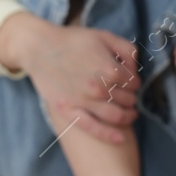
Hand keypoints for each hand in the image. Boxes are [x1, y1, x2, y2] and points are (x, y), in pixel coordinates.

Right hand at [0, 13, 139, 143]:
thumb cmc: (72, 40)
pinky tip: (121, 139)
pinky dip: (109, 135)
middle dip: (131, 98)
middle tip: (127, 96)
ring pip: (116, 116)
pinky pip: (92, 128)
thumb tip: (135, 68)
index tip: (129, 82)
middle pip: (127, 100)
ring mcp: (84, 102)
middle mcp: (99, 89)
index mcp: (110, 70)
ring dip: (127, 117)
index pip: (134, 83)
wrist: (40, 48)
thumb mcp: (104, 36)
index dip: (134, 82)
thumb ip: (127, 50)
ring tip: (130, 114)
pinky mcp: (68, 110)